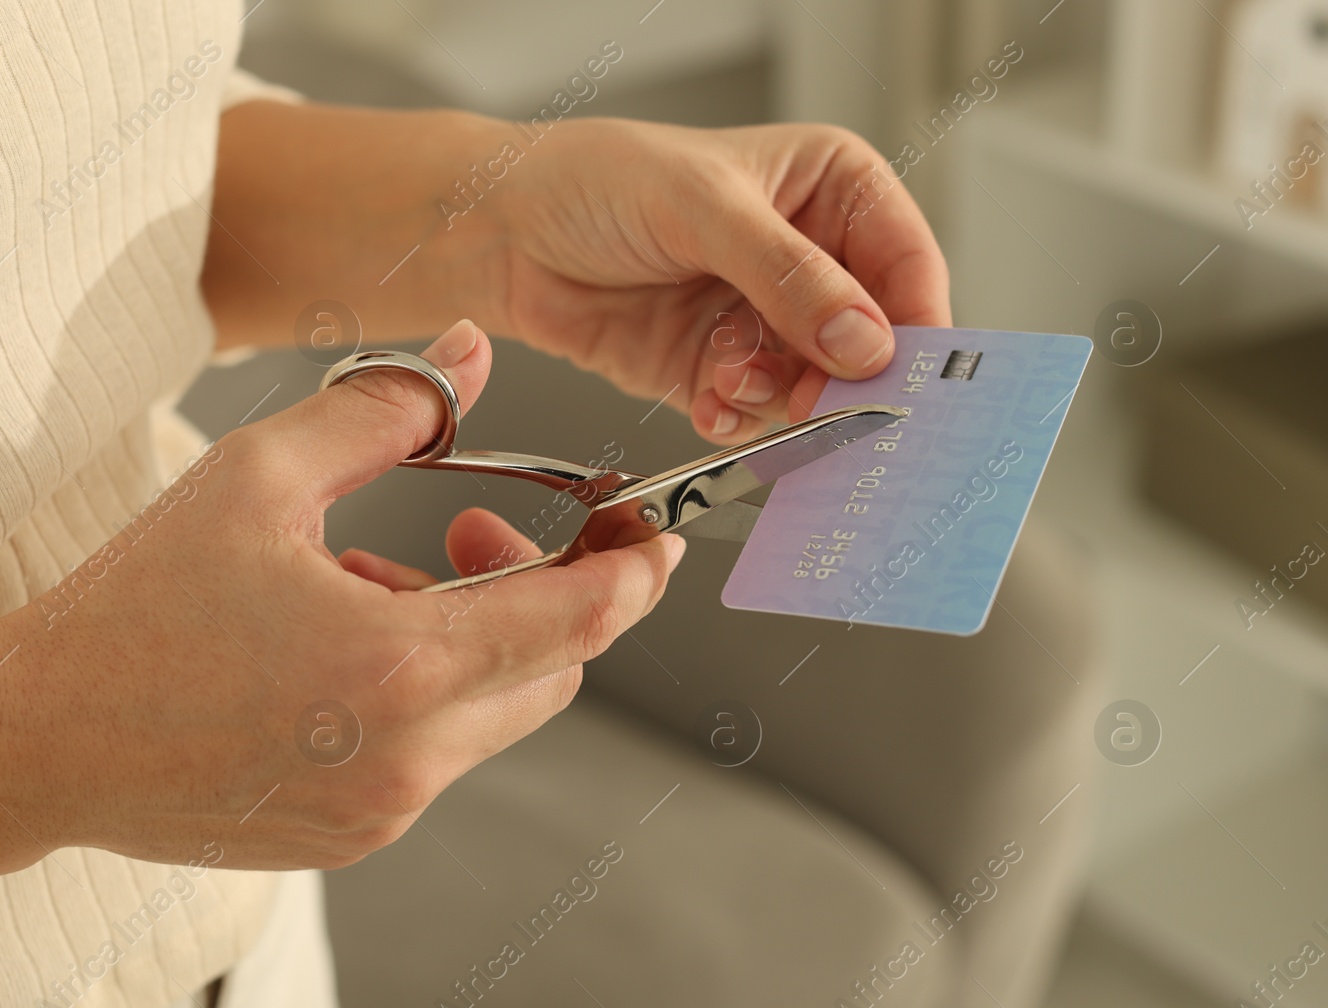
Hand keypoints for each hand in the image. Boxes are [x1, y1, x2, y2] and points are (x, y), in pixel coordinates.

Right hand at [0, 320, 683, 869]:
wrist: (39, 739)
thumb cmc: (136, 606)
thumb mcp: (261, 476)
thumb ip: (385, 408)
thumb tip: (472, 353)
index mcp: (401, 667)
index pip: (581, 620)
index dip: (635, 569)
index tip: (649, 530)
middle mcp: (409, 758)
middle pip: (553, 670)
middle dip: (541, 591)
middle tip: (472, 530)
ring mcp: (382, 811)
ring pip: (496, 714)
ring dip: (471, 641)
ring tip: (368, 587)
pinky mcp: (352, 835)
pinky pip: (434, 756)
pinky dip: (423, 695)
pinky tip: (337, 652)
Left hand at [492, 119, 950, 442]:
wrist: (502, 233)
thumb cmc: (595, 181)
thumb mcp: (701, 208)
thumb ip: (788, 275)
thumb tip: (865, 339)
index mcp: (830, 189)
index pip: (907, 264)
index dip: (913, 325)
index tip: (902, 378)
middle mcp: (808, 257)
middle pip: (869, 341)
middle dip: (839, 379)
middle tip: (816, 404)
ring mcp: (763, 318)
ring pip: (812, 386)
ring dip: (776, 398)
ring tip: (728, 379)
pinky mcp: (718, 369)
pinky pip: (754, 413)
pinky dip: (734, 417)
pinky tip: (706, 399)